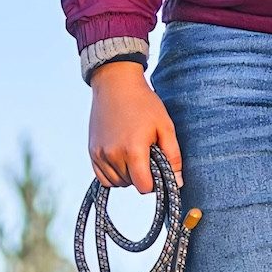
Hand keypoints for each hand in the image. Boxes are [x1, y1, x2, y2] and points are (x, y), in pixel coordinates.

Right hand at [88, 61, 181, 192]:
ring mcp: (99, 153)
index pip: (144, 187)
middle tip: (147, 154)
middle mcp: (113, 155)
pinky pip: (103, 177)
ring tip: (134, 154)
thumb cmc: (144, 104)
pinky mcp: (92, 151)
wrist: (116, 84)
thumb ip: (174, 157)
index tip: (158, 168)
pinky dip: (114, 174)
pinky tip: (122, 159)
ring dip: (127, 176)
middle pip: (131, 184)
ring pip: (117, 182)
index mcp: (133, 151)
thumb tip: (178, 182)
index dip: (154, 182)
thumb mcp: (166, 128)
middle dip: (142, 175)